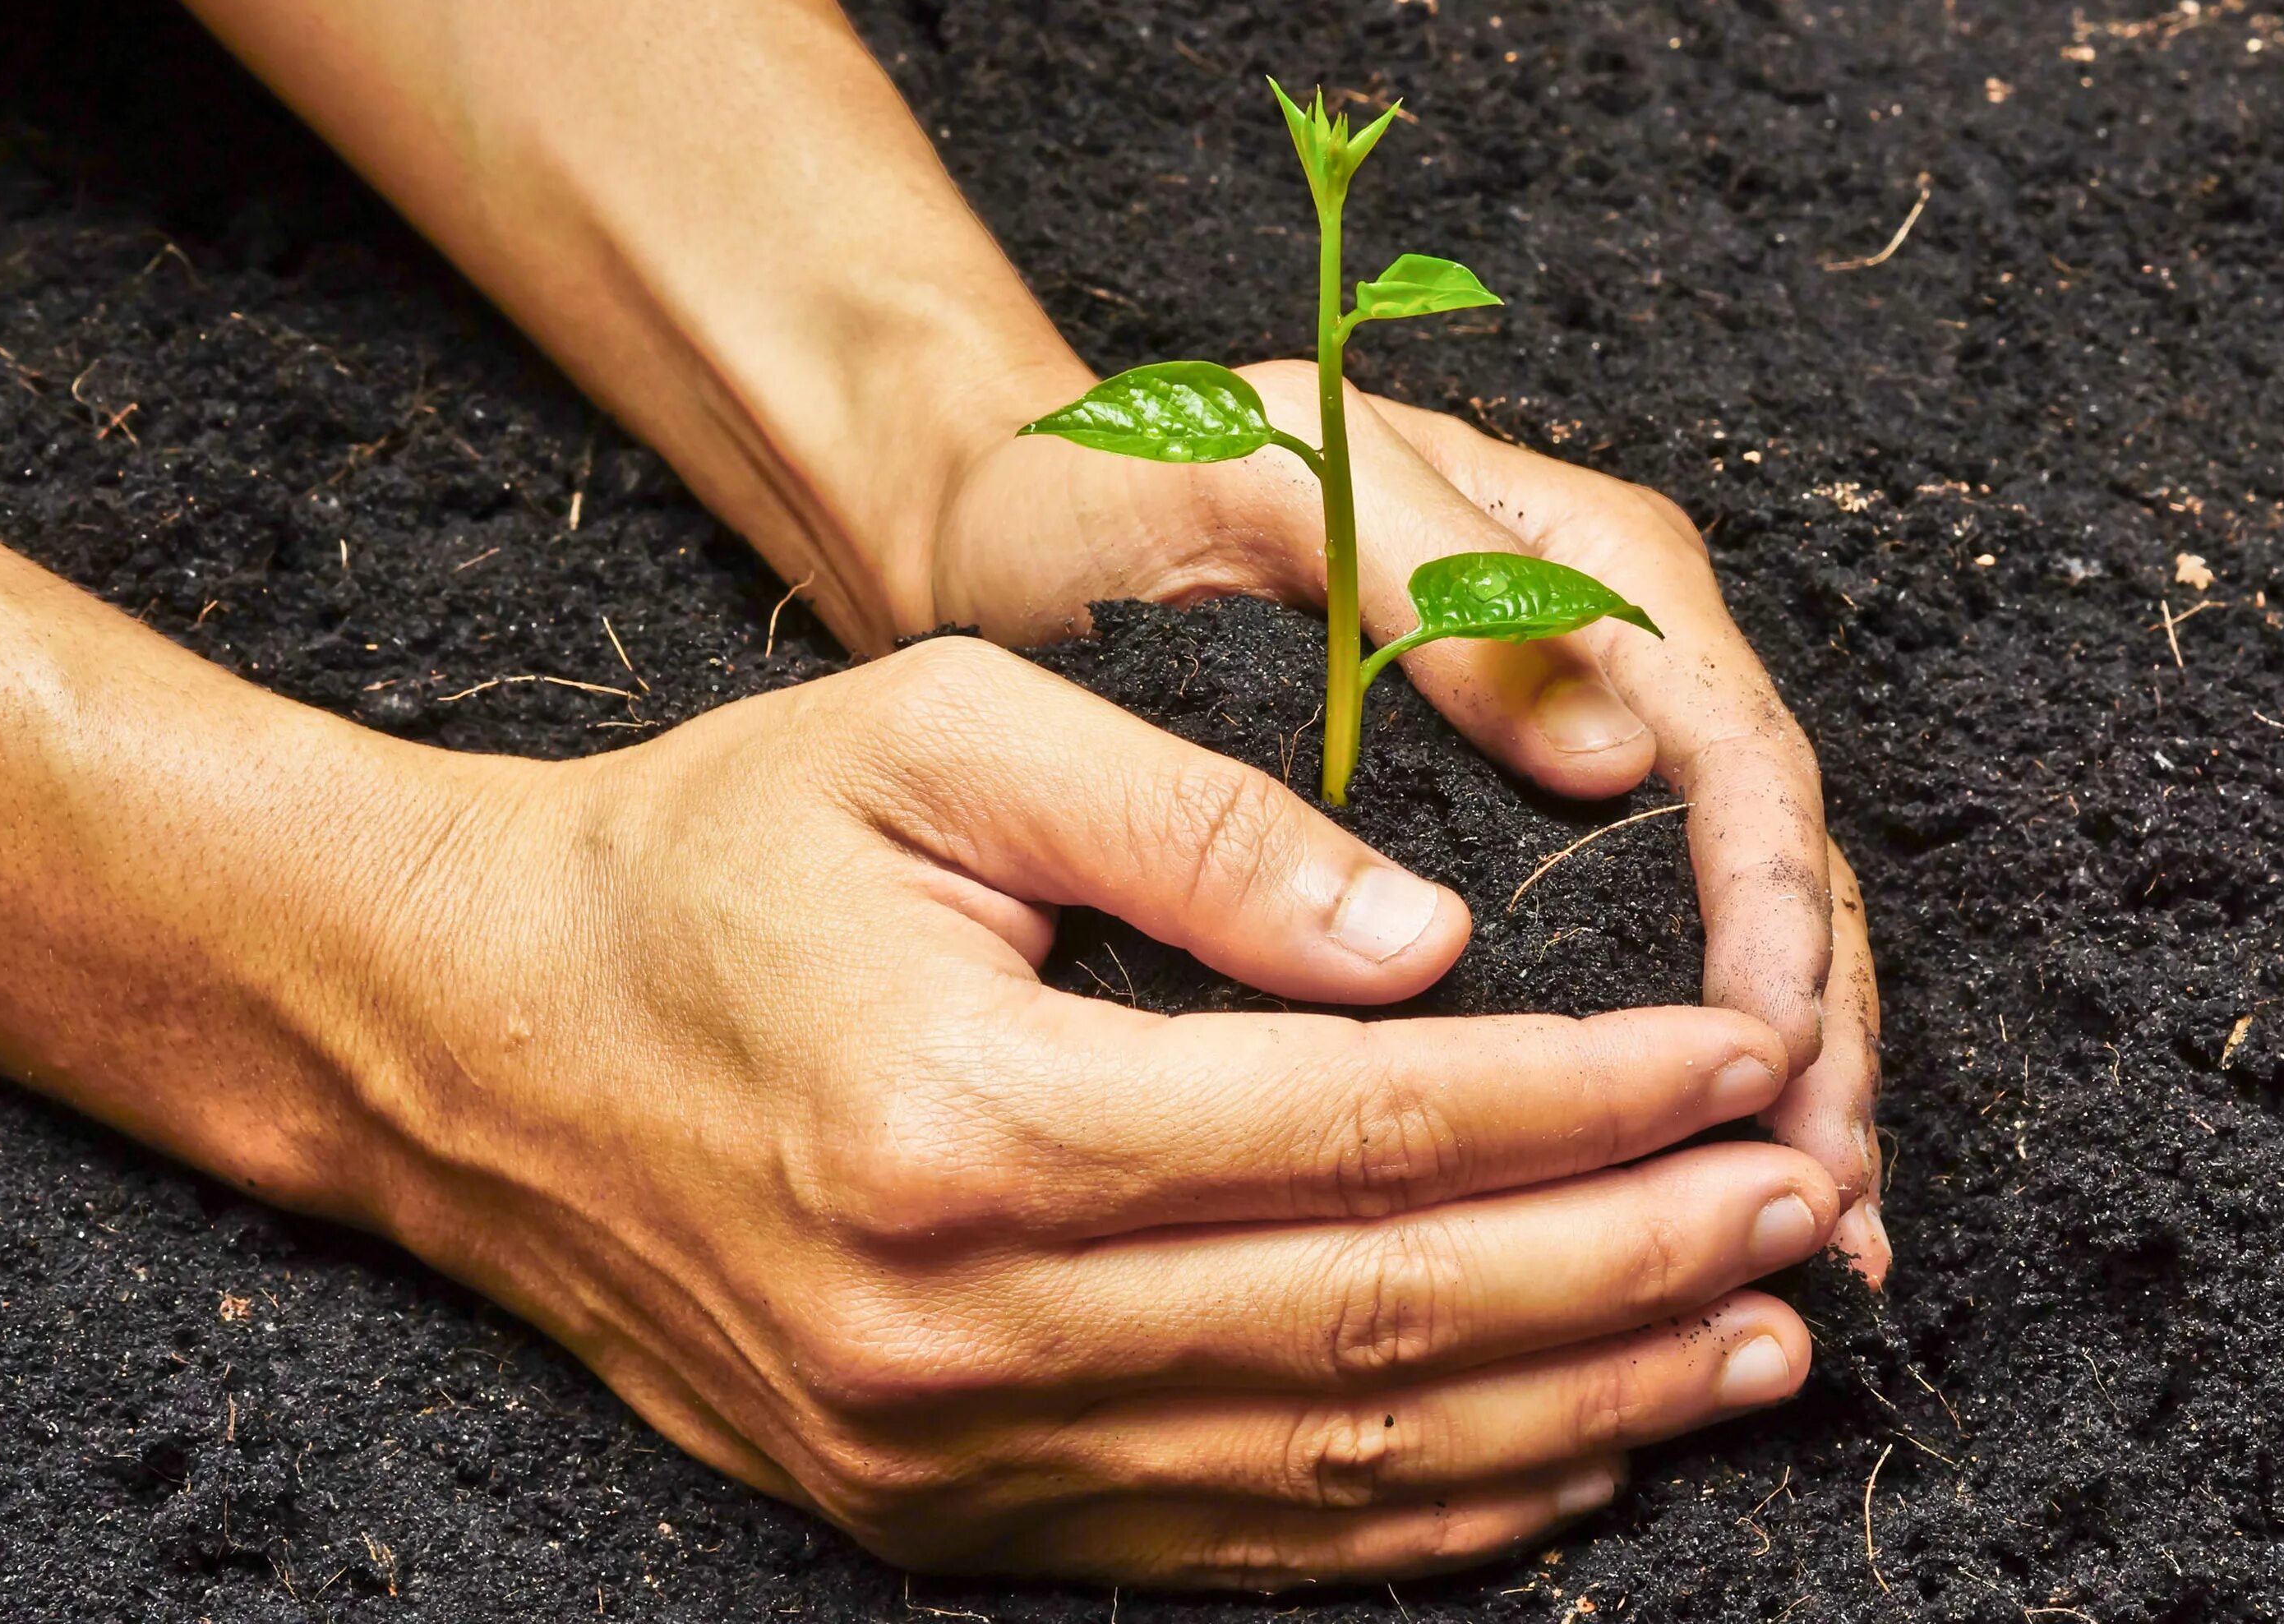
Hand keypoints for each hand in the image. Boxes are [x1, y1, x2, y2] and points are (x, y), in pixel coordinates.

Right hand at [369, 637, 1842, 1583]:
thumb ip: (1198, 831)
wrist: (485, 1046)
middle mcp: (962, 1328)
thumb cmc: (713, 858)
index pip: (1369, 1125)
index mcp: (968, 1121)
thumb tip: (1433, 944)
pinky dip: (1419, 1518)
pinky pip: (1230, 1542)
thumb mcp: (936, 741)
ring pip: (1336, 1469)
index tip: (1740, 1056)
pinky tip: (1558, 1462)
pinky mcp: (936, 1508)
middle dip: (1629, 1266)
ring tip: (1745, 1349)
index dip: (1587, 1099)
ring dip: (1571, 1413)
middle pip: (1384, 1321)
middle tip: (1798, 1209)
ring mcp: (944, 1452)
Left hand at [929, 369, 1889, 1279]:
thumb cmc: (1128, 490)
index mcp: (1586, 568)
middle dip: (1810, 1032)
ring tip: (1815, 1233)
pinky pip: (1619, 963)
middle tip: (1827, 1200)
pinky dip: (1665, 1078)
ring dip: (1774, 1078)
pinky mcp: (1489, 843)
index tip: (1764, 1052)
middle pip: (1764, 861)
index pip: (1734, 752)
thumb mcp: (1278, 486)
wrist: (1014, 530)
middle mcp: (1600, 668)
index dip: (1768, 911)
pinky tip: (1679, 1189)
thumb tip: (1615, 759)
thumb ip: (1443, 594)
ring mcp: (1554, 760)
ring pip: (1716, 931)